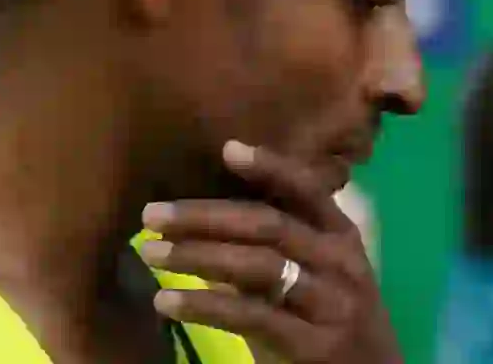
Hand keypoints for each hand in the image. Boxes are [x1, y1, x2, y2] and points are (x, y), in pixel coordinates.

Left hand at [139, 140, 401, 363]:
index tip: (227, 149)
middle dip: (205, 216)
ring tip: (151, 251)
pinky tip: (167, 300)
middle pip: (268, 225)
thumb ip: (271, 248)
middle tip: (152, 214)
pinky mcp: (313, 345)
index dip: (270, 167)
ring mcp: (331, 304)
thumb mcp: (314, 276)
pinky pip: (250, 315)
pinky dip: (204, 304)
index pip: (306, 191)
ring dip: (197, 255)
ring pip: (258, 266)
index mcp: (342, 236)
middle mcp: (340, 263)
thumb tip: (203, 220)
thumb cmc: (332, 322)